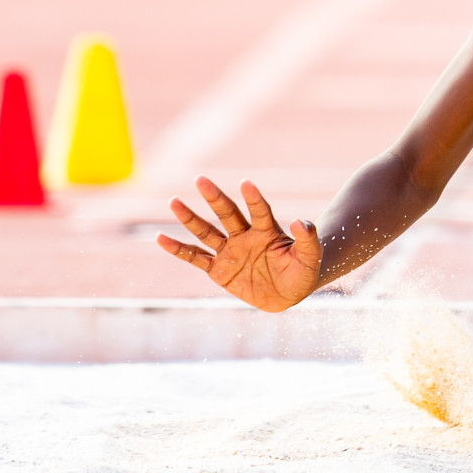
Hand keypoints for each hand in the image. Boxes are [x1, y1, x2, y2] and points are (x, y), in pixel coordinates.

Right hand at [157, 176, 322, 311]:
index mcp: (267, 230)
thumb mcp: (311, 257)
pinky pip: (196, 258)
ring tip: (174, 202)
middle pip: (227, 214)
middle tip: (201, 180)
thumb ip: (308, 239)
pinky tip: (161, 238)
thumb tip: (302, 221)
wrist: (289, 293)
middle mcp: (245, 236)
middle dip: (215, 198)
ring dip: (191, 218)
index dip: (254, 198)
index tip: (247, 184)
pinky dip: (179, 249)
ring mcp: (230, 251)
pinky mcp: (219, 270)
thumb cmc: (303, 272)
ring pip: (207, 232)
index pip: (259, 210)